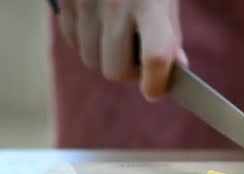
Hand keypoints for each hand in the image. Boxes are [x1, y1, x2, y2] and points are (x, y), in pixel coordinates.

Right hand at [57, 0, 185, 100]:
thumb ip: (170, 35)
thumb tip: (177, 69)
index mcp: (149, 2)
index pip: (155, 57)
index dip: (156, 83)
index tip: (155, 91)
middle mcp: (115, 3)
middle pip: (116, 70)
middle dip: (130, 73)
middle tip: (140, 60)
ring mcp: (85, 2)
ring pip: (92, 61)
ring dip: (108, 58)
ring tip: (120, 38)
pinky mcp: (63, 1)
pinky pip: (74, 43)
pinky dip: (88, 44)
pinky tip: (101, 27)